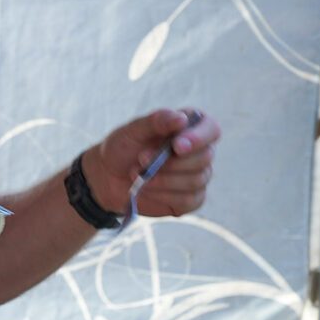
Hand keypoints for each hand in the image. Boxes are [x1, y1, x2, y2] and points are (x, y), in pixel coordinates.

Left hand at [80, 108, 218, 219]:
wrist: (108, 177)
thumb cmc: (123, 148)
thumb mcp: (133, 130)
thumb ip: (157, 121)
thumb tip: (182, 119)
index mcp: (190, 127)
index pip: (211, 129)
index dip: (198, 138)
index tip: (177, 146)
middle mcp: (199, 151)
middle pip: (204, 158)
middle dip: (170, 163)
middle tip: (141, 159)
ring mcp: (197, 176)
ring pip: (196, 181)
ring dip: (163, 179)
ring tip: (137, 174)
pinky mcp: (190, 199)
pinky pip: (189, 200)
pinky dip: (163, 195)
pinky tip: (146, 189)